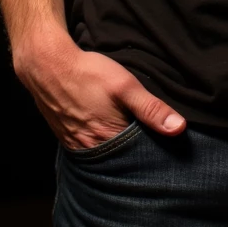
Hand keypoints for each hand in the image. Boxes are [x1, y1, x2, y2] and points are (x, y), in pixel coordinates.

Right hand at [15, 36, 186, 149]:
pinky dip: (102, 148)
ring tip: (134, 145)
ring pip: (105, 157)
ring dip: (119, 153)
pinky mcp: (67, 138)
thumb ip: (151, 108)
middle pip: (121, 161)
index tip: (168, 152)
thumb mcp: (125, 86)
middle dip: (136, 157)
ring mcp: (76, 145)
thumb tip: (179, 129)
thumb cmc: (88, 73)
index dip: (153, 155)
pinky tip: (110, 138)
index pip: (138, 159)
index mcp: (108, 139)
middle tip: (153, 150)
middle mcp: (90, 148)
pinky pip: (89, 151)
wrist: (48, 65)